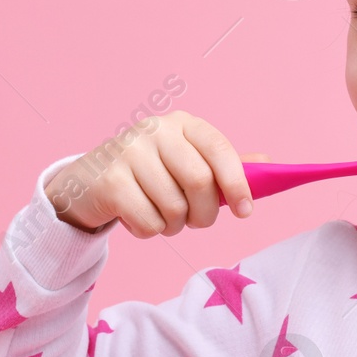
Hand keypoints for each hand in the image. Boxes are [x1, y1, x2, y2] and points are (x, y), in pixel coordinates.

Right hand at [44, 111, 266, 238]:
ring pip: (174, 208)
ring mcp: (130, 153)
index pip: (219, 150)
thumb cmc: (147, 175)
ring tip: (160, 217)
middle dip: (204, 214)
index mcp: (182, 124)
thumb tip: (269, 165)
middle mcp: (155, 131)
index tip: (245, 211)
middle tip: (194, 221)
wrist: (88, 182)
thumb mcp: (185, 163)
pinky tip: (137, 218)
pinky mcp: (111, 181)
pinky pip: (149, 223)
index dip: (237, 184)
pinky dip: (149, 231)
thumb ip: (222, 166)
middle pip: (200, 182)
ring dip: (173, 226)